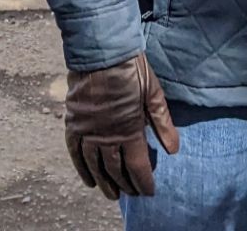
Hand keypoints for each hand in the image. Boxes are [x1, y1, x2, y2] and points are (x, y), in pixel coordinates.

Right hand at [63, 52, 179, 198]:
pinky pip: (75, 152)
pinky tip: (89, 180)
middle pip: (116, 169)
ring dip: (104, 182)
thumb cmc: (131, 70)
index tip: (148, 192)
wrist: (101, 52)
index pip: (137, 166)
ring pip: (95, 165)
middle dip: (126, 185)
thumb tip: (173, 150)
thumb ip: (162, 124)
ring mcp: (87, 131)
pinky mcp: (74, 124)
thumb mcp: (154, 94)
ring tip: (112, 194)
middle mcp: (106, 136)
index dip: (143, 182)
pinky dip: (81, 168)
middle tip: (131, 194)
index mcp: (129, 130)